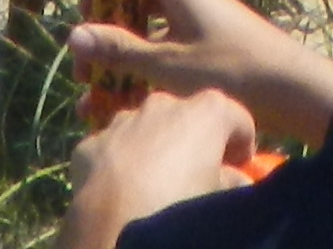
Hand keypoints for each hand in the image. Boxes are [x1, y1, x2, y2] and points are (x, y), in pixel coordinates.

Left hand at [63, 86, 262, 243]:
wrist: (116, 228)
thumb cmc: (182, 208)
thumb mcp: (223, 201)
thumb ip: (233, 183)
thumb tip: (235, 180)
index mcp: (205, 113)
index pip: (236, 119)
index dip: (242, 145)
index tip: (239, 168)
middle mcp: (162, 105)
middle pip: (187, 118)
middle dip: (192, 142)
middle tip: (194, 177)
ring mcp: (122, 121)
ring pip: (144, 129)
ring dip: (153, 149)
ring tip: (153, 187)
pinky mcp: (91, 144)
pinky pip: (113, 149)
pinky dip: (119, 165)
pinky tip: (120, 193)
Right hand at [64, 0, 332, 149]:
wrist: (294, 91)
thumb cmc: (231, 70)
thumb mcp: (168, 65)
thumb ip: (121, 50)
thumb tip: (73, 35)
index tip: (84, 9)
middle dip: (105, 27)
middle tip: (83, 66)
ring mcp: (198, 18)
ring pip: (148, 26)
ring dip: (122, 54)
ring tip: (96, 94)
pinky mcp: (207, 44)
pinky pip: (166, 46)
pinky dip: (145, 67)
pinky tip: (128, 103)